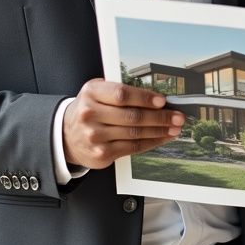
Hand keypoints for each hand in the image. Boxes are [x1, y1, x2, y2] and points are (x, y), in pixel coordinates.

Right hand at [63, 79, 183, 169]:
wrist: (67, 135)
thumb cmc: (90, 109)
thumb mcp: (97, 92)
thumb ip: (120, 90)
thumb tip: (155, 97)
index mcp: (91, 93)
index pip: (122, 95)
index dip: (145, 98)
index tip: (162, 101)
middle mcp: (90, 115)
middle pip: (132, 116)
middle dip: (160, 117)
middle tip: (177, 116)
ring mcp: (95, 137)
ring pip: (135, 134)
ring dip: (159, 131)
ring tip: (174, 128)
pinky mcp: (102, 154)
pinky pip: (132, 148)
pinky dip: (151, 143)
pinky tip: (162, 138)